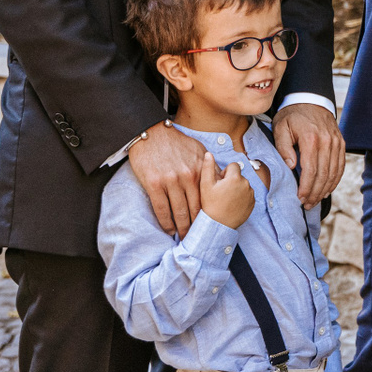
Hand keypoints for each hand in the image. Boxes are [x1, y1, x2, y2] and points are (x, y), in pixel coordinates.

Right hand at [128, 122, 208, 236]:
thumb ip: (208, 167)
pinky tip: (169, 230)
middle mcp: (187, 177)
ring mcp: (170, 181)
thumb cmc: (175, 142)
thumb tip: (220, 178)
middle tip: (199, 239)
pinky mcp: (154, 184)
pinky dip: (166, 222)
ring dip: (182, 228)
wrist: (151, 133)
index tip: (211, 225)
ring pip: (179, 211)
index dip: (209, 214)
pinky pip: (161, 208)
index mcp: (198, 170)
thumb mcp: (197, 150)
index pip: (207, 198)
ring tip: (185, 239)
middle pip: (195, 208)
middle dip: (197, 225)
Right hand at [198, 152, 254, 228]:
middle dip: (231, 180)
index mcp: (235, 178)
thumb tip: (208, 153)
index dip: (225, 173)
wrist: (218, 224)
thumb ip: (207, 167)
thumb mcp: (205, 185)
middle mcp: (246, 184)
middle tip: (221, 192)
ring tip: (226, 199)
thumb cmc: (210, 205)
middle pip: (238, 175)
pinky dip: (241, 197)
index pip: (233, 166)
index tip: (219, 183)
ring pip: (243, 185)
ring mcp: (251, 194)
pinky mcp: (253, 202)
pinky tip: (232, 204)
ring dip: (236, 188)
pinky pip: (248, 194)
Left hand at [274, 104, 345, 207]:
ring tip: (316, 200)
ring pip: (334, 172)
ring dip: (326, 189)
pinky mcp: (341, 143)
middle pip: (324, 174)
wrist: (310, 100)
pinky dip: (335, 180)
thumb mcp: (280, 128)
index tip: (300, 198)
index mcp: (311, 138)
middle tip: (307, 205)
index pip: (311, 170)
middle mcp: (328, 141)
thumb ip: (283, 147)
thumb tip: (290, 166)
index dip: (306, 187)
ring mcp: (337, 142)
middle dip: (315, 193)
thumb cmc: (292, 116)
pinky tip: (327, 189)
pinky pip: (340, 166)